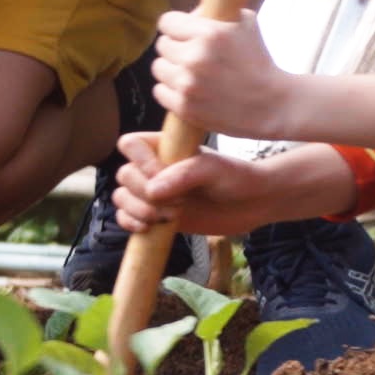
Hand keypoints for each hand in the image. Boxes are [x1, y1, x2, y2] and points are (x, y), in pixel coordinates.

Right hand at [113, 131, 297, 238]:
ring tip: (167, 218)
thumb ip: (183, 175)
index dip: (140, 162)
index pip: (130, 145)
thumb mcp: (213, 170)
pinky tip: (148, 228)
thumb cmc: (236, 178)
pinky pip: (127, 218)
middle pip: (124, 175)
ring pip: (121, 197)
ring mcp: (154, 194)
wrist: (252, 205)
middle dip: (143, 193)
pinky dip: (130, 224)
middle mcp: (154, 168)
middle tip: (177, 204)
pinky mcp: (156, 217)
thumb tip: (152, 192)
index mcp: (165, 147)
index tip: (162, 176)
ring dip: (137, 210)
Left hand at [148, 9, 298, 140]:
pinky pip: (159, 92)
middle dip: (175, 48)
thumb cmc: (259, 61)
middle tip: (189, 54)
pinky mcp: (184, 107)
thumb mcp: (245, 23)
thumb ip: (216, 13)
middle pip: (162, 45)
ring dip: (171, 70)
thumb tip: (189, 14)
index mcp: (209, 33)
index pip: (167, 22)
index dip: (174, 26)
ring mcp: (188, 84)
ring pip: (158, 68)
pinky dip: (170, 91)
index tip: (180, 32)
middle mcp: (195, 57)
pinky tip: (187, 90)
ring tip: (189, 73)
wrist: (272, 104)